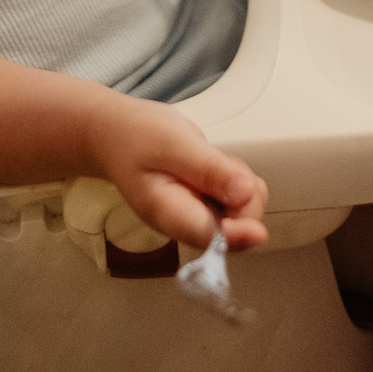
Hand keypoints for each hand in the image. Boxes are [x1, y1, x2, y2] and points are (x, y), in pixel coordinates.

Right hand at [87, 93, 268, 252]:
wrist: (117, 132)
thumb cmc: (137, 137)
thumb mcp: (172, 143)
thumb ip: (209, 169)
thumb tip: (245, 193)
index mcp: (170, 216)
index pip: (212, 239)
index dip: (239, 232)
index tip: (255, 218)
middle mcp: (189, 224)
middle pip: (237, 227)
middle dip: (243, 195)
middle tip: (219, 163)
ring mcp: (200, 215)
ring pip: (245, 211)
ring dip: (241, 185)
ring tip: (211, 161)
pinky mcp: (209, 203)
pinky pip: (240, 198)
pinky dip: (237, 179)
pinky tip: (214, 165)